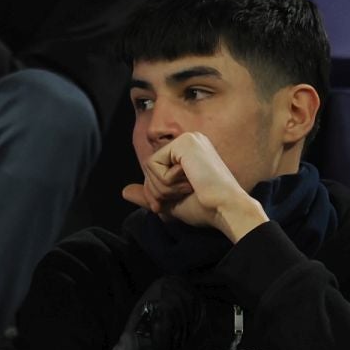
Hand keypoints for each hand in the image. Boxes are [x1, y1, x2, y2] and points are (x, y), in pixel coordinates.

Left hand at [120, 133, 267, 242]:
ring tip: (188, 187)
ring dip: (163, 187)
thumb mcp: (171, 202)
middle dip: (157, 191)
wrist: (225, 210)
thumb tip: (124, 191)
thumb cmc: (206, 209)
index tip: (167, 204)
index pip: (154, 169)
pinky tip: (188, 181)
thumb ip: (149, 194)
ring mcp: (187, 139)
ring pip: (149, 166)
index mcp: (188, 153)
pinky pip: (153, 164)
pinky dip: (166, 181)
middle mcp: (189, 141)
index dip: (155, 192)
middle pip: (149, 166)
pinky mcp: (184, 143)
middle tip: (182, 194)